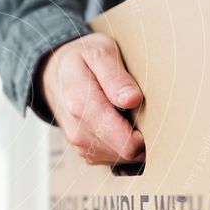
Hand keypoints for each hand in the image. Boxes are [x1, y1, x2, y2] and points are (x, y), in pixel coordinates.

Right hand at [40, 32, 145, 164]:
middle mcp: (77, 130)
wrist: (54, 73)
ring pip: (121, 157)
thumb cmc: (81, 59)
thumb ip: (115, 76)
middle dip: (142, 137)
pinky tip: (121, 124)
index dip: (147, 135)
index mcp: (82, 104)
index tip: (155, 118)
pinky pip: (112, 157)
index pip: (125, 140)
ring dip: (132, 141)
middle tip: (146, 112)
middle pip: (126, 152)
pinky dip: (122, 144)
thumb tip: (132, 99)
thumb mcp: (99, 52)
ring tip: (131, 115)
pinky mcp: (83, 150)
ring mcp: (78, 143)